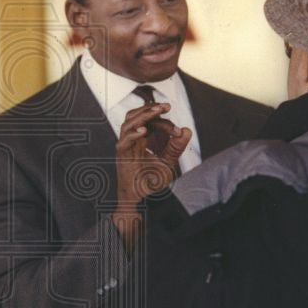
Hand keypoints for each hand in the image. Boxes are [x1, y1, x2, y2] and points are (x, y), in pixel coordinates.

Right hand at [113, 103, 191, 246]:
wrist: (141, 202)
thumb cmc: (150, 184)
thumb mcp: (168, 163)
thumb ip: (175, 147)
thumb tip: (186, 130)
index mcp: (141, 140)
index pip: (150, 123)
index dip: (164, 122)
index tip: (178, 131)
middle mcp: (132, 141)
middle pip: (136, 116)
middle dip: (151, 109)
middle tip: (166, 106)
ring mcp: (125, 147)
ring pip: (128, 123)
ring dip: (143, 115)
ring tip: (157, 111)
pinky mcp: (122, 156)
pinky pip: (124, 141)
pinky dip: (133, 134)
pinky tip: (144, 131)